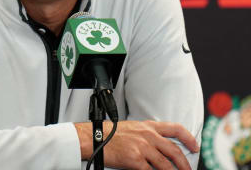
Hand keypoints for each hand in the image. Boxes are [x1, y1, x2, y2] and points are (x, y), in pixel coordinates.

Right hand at [75, 120, 199, 169]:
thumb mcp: (133, 128)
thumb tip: (161, 148)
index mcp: (148, 126)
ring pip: (166, 165)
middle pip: (174, 151)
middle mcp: (148, 135)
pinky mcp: (136, 160)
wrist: (96, 137)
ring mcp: (143, 148)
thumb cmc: (111, 134)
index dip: (188, 137)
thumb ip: (148, 136)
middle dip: (185, 164)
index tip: (195, 145)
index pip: (175, 128)